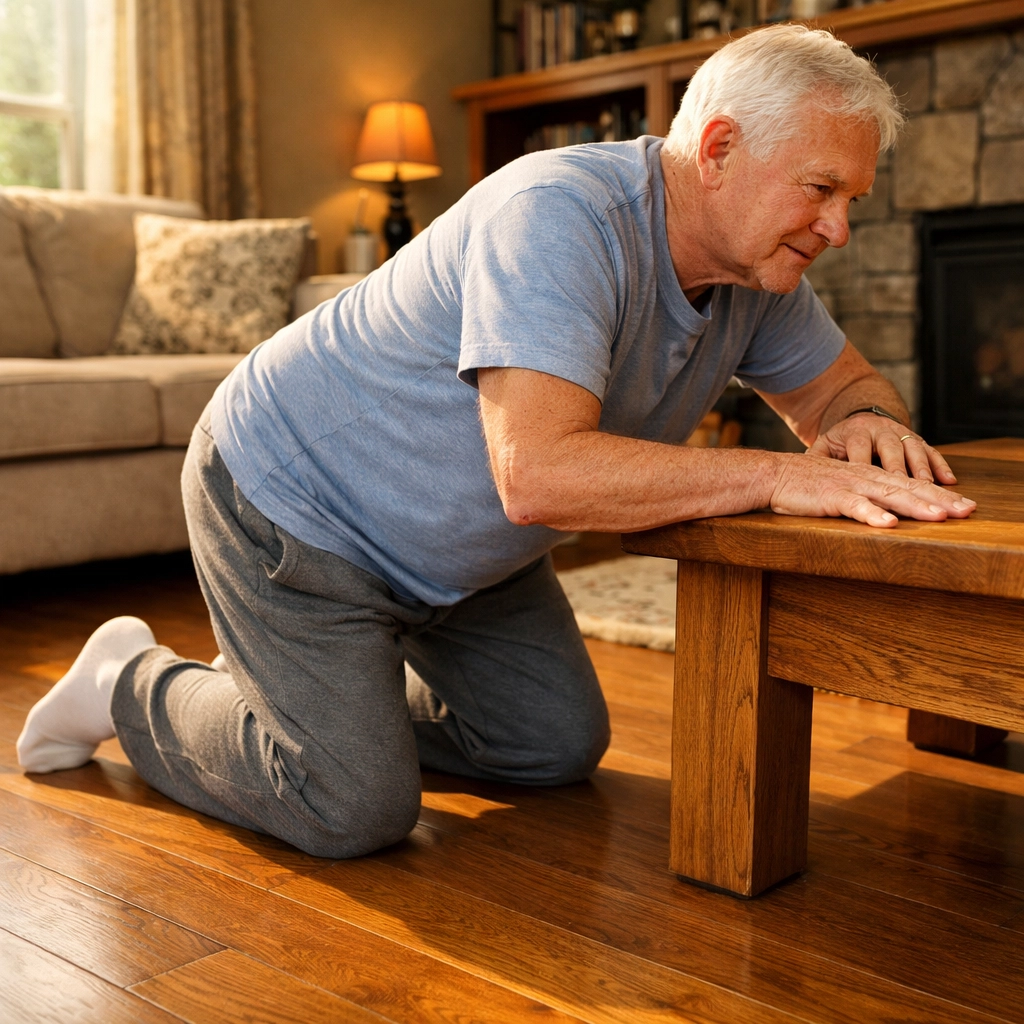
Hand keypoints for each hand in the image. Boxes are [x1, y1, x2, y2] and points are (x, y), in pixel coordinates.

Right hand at [771, 452, 975, 528]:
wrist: (773, 473)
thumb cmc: (806, 485)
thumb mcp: (843, 488)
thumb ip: (866, 498)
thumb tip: (890, 515)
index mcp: (871, 477)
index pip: (913, 485)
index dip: (940, 495)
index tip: (965, 506)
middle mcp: (867, 478)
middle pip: (910, 489)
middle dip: (941, 500)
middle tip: (968, 510)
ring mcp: (850, 486)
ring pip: (889, 496)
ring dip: (916, 506)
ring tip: (941, 516)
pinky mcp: (830, 496)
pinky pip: (854, 506)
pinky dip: (872, 514)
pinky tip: (888, 523)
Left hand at [807, 413, 956, 484]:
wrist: (858, 419)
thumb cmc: (837, 443)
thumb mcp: (823, 448)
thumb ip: (815, 458)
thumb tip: (803, 470)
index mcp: (855, 433)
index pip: (861, 452)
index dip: (867, 469)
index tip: (870, 490)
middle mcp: (880, 431)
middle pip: (893, 452)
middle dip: (904, 473)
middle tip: (910, 491)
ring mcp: (900, 434)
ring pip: (915, 451)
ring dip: (926, 472)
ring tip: (935, 490)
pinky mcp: (914, 439)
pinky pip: (930, 451)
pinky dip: (940, 465)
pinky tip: (950, 481)